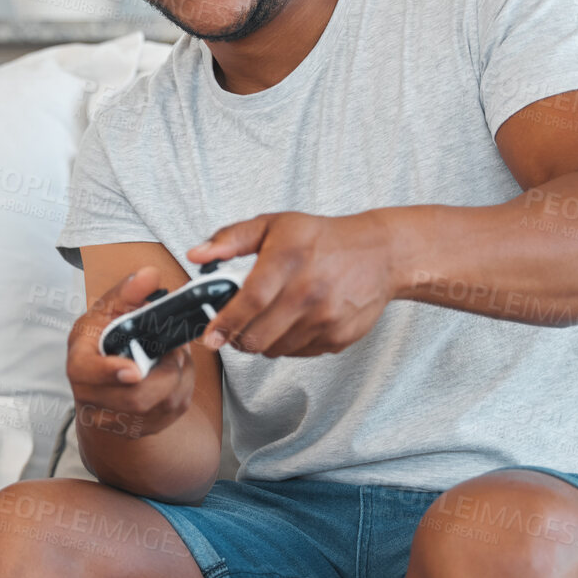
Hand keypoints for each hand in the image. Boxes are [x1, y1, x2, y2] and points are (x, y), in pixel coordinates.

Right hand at [66, 266, 198, 440]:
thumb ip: (127, 292)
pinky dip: (184, 386)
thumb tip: (149, 276)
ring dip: (179, 375)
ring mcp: (116, 419)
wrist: (104, 380)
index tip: (134, 370)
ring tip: (172, 355)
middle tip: (173, 347)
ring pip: (163, 403)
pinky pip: (175, 410)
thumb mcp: (108, 311)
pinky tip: (173, 371)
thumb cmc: (102, 342)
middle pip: (137, 396)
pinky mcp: (141, 428)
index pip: (87, 374)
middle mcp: (92, 398)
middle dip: (166, 368)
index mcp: (79, 363)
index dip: (110, 373)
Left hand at [188, 211, 396, 357]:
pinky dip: (288, 343)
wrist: (381, 254)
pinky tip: (295, 320)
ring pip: (275, 349)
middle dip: (238, 338)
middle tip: (235, 328)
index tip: (210, 336)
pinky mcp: (339, 338)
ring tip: (269, 318)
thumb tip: (196, 254)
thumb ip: (231, 238)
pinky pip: (298, 353)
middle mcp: (309, 292)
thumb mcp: (274, 225)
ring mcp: (326, 318)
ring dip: (263, 341)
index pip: (250, 302)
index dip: (225, 324)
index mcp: (289, 259)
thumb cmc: (323, 238)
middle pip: (258, 337)